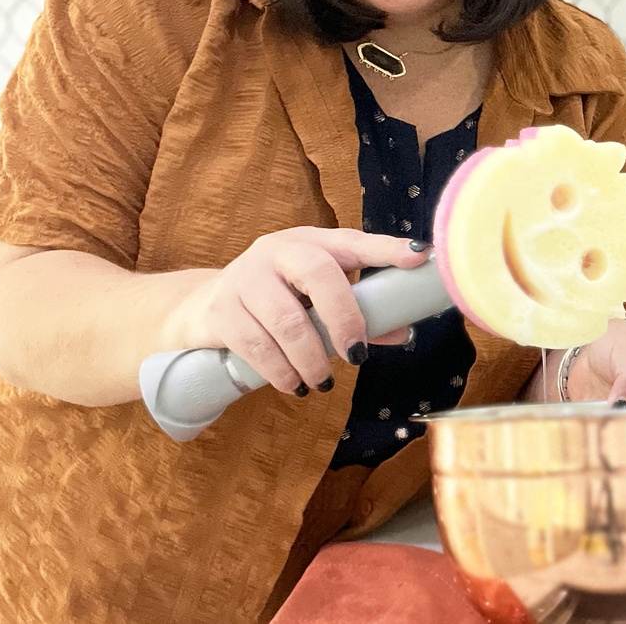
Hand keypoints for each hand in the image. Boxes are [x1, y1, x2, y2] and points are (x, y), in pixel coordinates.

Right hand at [170, 227, 428, 394]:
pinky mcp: (221, 309)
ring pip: (286, 319)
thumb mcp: (316, 298)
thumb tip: (402, 332)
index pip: (354, 241)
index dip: (387, 248)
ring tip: (323, 382)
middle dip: (344, 317)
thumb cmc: (278, 300)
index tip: (419, 258)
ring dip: (311, 358)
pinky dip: (280, 371)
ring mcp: (246, 277)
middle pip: (317, 273)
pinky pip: (255, 344)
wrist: (205, 305)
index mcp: (311, 243)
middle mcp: (278, 251)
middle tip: (357, 355)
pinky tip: (294, 385)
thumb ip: (360, 313)